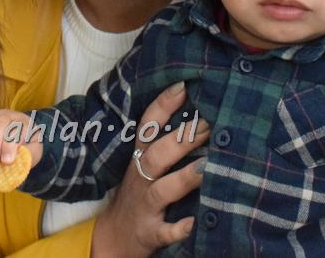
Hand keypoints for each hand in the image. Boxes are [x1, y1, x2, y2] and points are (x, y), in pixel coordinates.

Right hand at [90, 82, 209, 257]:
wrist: (116, 237)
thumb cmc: (140, 193)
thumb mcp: (143, 165)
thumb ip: (164, 142)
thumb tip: (200, 110)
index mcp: (139, 158)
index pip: (147, 126)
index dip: (162, 105)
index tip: (182, 86)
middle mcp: (141, 178)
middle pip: (157, 155)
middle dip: (181, 139)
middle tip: (208, 124)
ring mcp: (145, 206)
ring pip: (162, 190)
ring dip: (183, 178)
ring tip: (206, 167)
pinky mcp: (151, 233)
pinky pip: (165, 232)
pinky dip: (179, 228)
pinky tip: (195, 223)